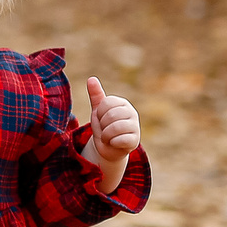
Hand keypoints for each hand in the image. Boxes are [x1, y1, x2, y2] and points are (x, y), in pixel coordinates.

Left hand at [81, 76, 141, 191]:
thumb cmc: (104, 127)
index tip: (101, 119)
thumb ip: (96, 95)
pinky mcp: (135, 140)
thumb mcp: (98, 111)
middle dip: (102, 125)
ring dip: (106, 135)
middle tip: (105, 130)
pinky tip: (114, 143)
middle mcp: (132, 113)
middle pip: (111, 115)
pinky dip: (112, 143)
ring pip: (115, 127)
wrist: (108, 148)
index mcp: (122, 103)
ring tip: (108, 137)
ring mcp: (135, 126)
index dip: (99, 113)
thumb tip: (91, 79)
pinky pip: (120, 139)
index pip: (106, 103)